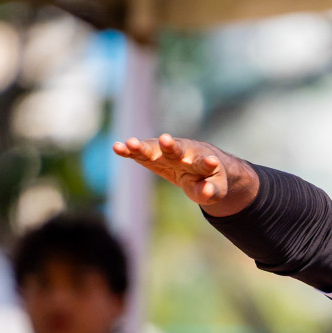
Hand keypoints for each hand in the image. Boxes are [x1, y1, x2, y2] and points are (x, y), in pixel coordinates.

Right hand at [112, 134, 257, 216]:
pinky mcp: (152, 154)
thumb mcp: (214, 189)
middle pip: (175, 150)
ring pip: (154, 148)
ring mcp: (165, 152)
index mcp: (202, 161)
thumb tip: (206, 192)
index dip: (207, 164)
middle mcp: (183, 152)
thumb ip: (210, 191)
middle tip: (165, 140)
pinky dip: (129, 150)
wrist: (200, 163)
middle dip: (170, 146)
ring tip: (131, 144)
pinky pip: (139, 153)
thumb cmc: (208, 178)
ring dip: (142, 147)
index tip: (211, 162)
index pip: (205, 163)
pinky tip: (117, 147)